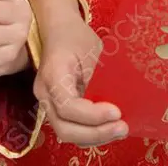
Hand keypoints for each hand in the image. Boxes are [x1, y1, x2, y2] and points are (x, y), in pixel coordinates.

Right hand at [29, 0, 127, 146]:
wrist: (59, 31)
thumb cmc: (77, 37)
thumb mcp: (93, 51)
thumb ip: (101, 80)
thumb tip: (119, 107)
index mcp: (52, 74)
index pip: (67, 106)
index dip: (93, 116)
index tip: (117, 112)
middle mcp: (44, 94)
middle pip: (65, 129)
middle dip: (96, 134)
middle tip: (123, 127)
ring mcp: (48, 103)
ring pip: (68, 134)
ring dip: (96, 137)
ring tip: (120, 129)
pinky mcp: (57, 108)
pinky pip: (72, 128)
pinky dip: (92, 133)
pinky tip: (110, 127)